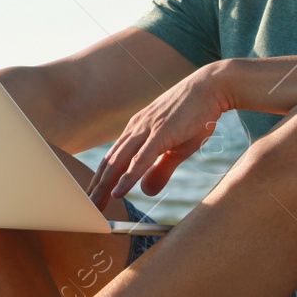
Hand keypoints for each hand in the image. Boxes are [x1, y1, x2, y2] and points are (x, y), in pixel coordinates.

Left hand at [87, 63, 229, 205]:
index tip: (92, 198)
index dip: (100, 180)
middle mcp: (136, 128)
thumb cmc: (195, 115)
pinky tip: (118, 193)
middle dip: (96, 187)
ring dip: (105, 186)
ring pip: (119, 162)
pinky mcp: (161, 132)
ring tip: (94, 205)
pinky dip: (127, 177)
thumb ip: (161, 170)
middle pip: (109, 162)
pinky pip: (140, 159)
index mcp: (136, 130)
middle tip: (85, 208)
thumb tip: (146, 191)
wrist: (210, 87)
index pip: (111, 159)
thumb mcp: (177, 148)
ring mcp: (147, 129)